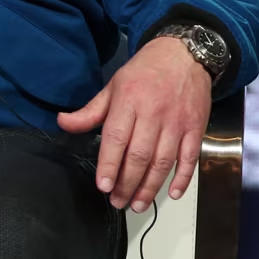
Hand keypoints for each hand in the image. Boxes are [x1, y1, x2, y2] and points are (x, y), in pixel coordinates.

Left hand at [57, 36, 211, 211]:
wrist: (184, 54)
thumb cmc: (144, 72)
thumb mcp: (113, 86)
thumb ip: (90, 111)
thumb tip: (62, 122)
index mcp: (129, 101)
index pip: (116, 137)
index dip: (109, 164)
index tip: (103, 186)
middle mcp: (153, 113)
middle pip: (139, 155)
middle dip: (127, 183)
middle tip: (118, 202)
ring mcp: (177, 122)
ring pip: (163, 161)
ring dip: (150, 187)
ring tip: (138, 204)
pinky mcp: (196, 128)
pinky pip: (189, 158)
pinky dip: (182, 178)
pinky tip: (172, 194)